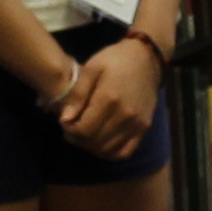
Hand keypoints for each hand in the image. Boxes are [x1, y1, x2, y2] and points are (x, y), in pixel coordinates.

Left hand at [53, 35, 162, 157]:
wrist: (146, 58)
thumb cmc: (115, 60)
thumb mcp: (91, 69)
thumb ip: (77, 95)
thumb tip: (65, 120)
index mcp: (109, 99)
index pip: (84, 130)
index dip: (70, 131)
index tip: (65, 123)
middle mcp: (124, 116)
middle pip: (95, 143)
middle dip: (78, 140)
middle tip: (72, 129)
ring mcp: (136, 124)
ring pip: (108, 150)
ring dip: (92, 147)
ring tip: (86, 134)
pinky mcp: (144, 128)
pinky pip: (125, 152)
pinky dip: (110, 152)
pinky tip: (102, 142)